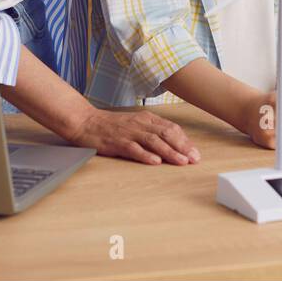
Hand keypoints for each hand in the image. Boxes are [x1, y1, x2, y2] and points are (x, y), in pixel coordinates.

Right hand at [67, 108, 200, 165]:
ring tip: (181, 161)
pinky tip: (155, 162)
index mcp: (146, 119)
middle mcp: (140, 124)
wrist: (85, 121)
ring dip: (169, 152)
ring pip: (153, 141)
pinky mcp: (117, 142)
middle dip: (182, 147)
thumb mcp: (135, 124)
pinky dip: (145, 155)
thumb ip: (152, 132)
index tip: (195, 153)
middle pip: (166, 134)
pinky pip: (133, 149)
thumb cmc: (111, 125)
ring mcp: (128, 132)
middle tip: (194, 159)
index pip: (171, 128)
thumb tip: (172, 145)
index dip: (185, 141)